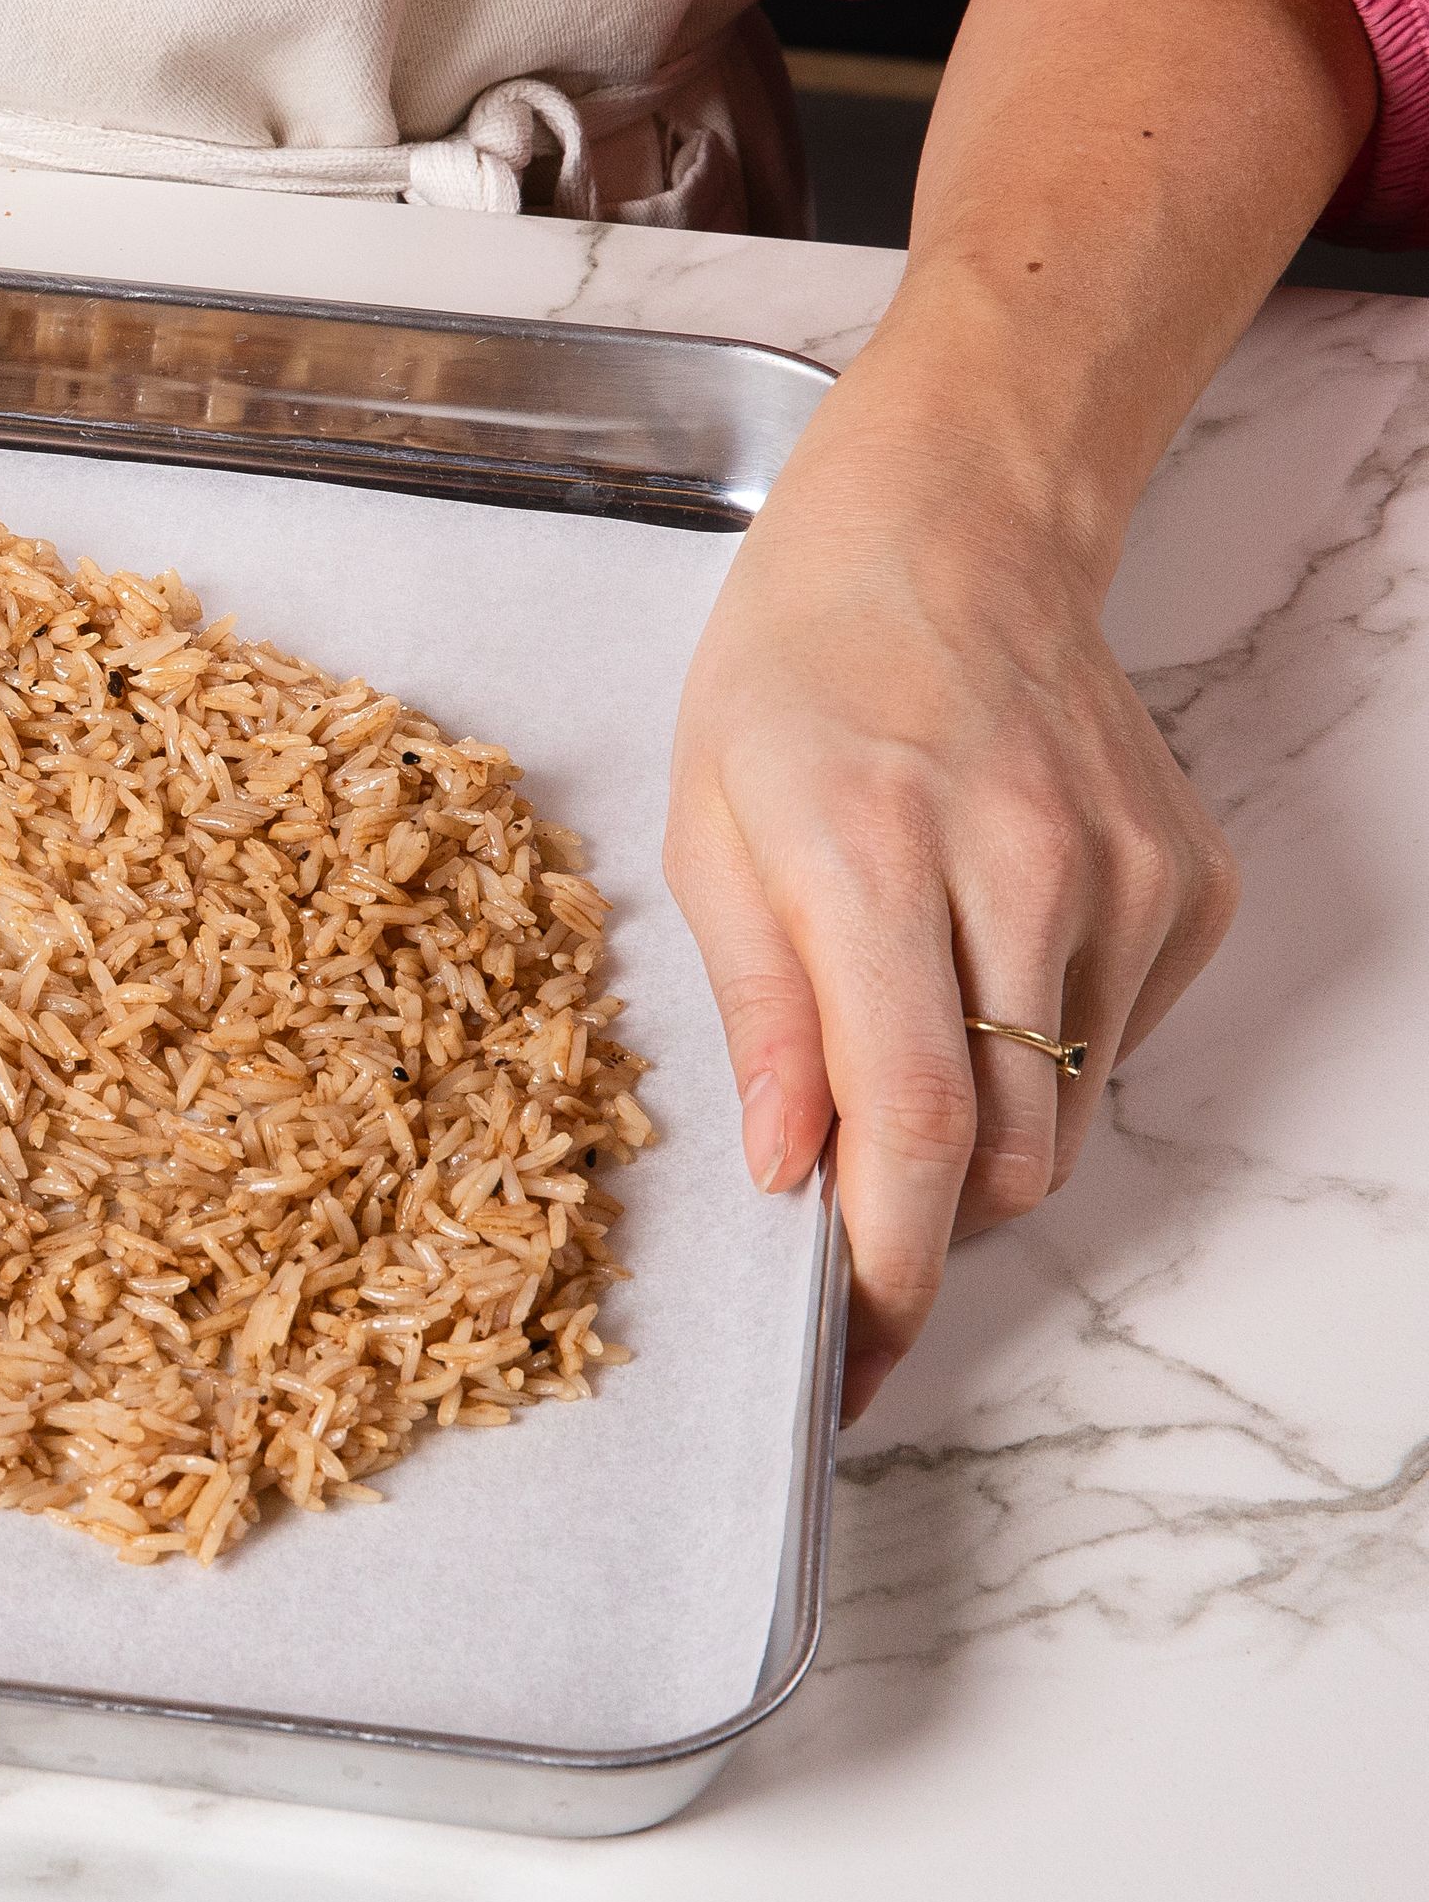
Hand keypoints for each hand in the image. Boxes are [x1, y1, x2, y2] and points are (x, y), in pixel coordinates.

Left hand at [664, 391, 1233, 1419]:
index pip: (904, 1127)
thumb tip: (787, 1169)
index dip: (880, 1273)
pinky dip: (1037, 1060)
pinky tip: (976, 967)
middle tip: (844, 1224)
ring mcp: (1129, 883)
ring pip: (1062, 1121)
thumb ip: (755, 1009)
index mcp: (875, 860)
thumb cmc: (798, 673)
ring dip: (973, 1149)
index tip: (847, 1365)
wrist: (950, 537)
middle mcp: (1024, 874)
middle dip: (919, 1232)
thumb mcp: (709, 829)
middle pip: (999, 1155)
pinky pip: (1113, 1047)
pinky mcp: (1193, 890)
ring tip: (894, 1056)